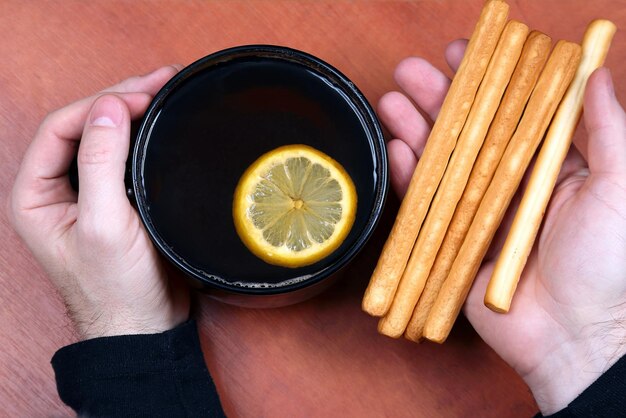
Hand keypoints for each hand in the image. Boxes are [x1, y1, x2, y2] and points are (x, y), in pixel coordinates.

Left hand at [9, 66, 189, 339]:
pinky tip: (162, 123)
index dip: (99, 105)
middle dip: (119, 99)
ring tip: (165, 89)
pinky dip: (144, 135)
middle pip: (81, 126)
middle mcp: (55, 190)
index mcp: (35, 195)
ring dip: (132, 112)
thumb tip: (107, 107)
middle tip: (159, 80)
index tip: (141, 98)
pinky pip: (124, 155)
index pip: (59, 128)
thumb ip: (100, 164)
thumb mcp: (104, 225)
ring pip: (103, 136)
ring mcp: (86, 193)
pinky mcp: (114, 199)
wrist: (143, 325)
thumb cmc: (116, 289)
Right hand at [379, 41, 625, 413]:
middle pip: (473, 132)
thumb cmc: (610, 266)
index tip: (466, 53)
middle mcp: (516, 184)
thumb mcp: (622, 189)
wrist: (578, 339)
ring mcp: (483, 213)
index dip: (491, 80)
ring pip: (445, 162)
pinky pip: (429, 205)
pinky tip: (396, 148)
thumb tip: (595, 71)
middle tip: (411, 69)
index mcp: (556, 166)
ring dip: (416, 129)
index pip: (516, 111)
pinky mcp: (458, 241)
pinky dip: (411, 178)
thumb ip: (609, 129)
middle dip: (441, 98)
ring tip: (390, 98)